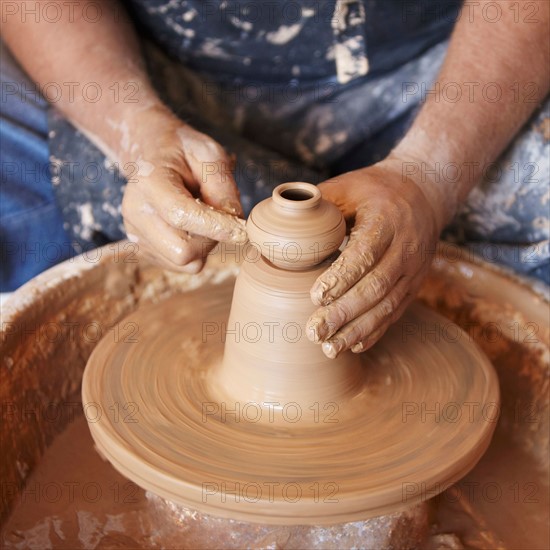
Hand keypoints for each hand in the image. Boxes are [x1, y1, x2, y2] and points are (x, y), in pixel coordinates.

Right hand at [121, 106, 245, 272]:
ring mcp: (136, 233)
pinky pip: (180, 265)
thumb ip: (223, 186)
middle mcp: (135, 211)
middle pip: (182, 250)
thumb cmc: (184, 152)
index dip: (216, 227)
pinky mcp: (143, 249)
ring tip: (203, 218)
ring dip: (204, 246)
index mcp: (148, 181)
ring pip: (184, 262)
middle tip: (219, 216)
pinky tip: (192, 227)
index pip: (181, 215)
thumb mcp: (209, 154)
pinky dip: (195, 251)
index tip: (242, 231)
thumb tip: (236, 221)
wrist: (153, 154)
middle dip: (211, 239)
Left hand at [306, 157, 442, 356]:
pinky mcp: (414, 285)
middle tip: (314, 331)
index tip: (314, 296)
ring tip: (330, 348)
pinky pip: (396, 312)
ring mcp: (414, 270)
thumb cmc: (375, 190)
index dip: (341, 277)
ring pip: (387, 306)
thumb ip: (316, 207)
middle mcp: (406, 248)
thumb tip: (276, 226)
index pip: (365, 253)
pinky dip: (375, 331)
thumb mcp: (347, 187)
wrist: (424, 193)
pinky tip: (354, 346)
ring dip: (358, 330)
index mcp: (387, 220)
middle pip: (376, 287)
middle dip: (344, 313)